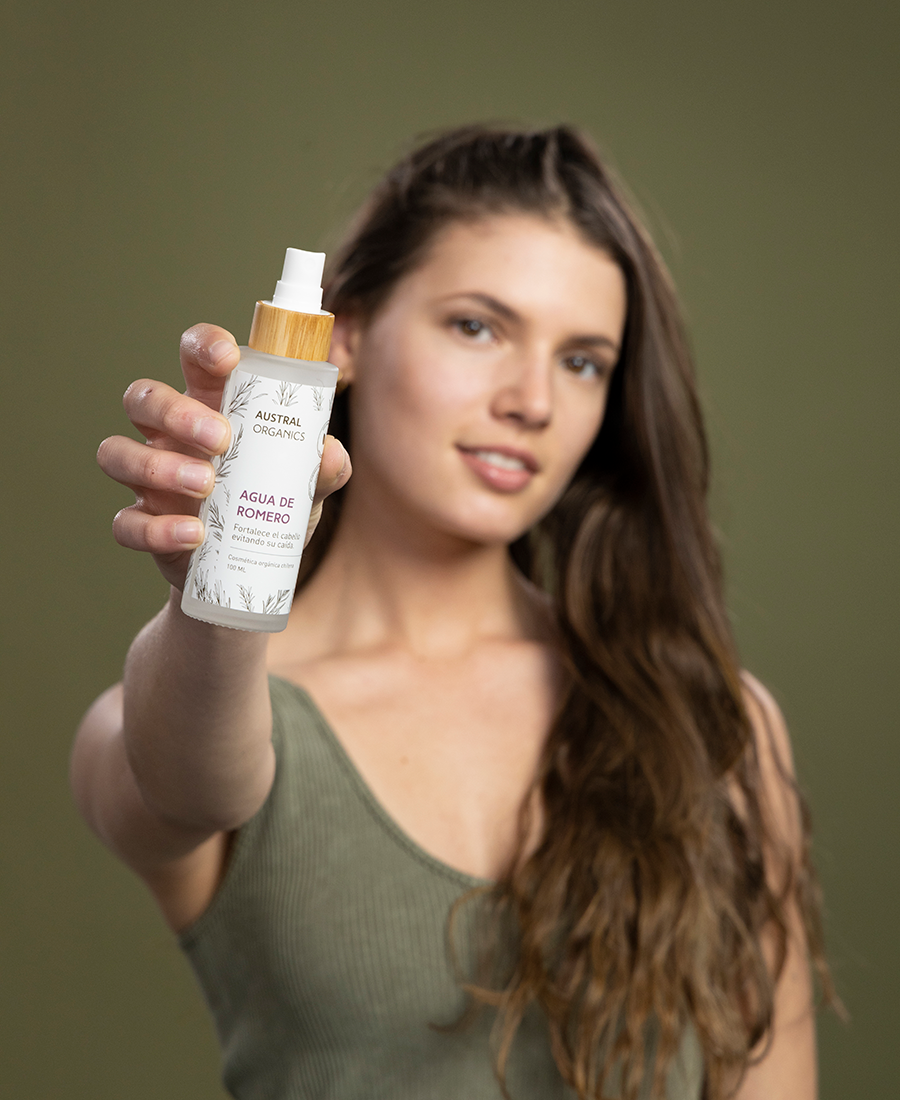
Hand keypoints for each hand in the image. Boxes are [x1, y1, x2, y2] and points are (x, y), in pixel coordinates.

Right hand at [98, 323, 350, 589]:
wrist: (249, 569)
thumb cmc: (270, 502)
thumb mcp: (306, 484)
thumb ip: (324, 467)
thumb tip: (329, 454)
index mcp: (210, 404)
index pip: (194, 355)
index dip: (203, 345)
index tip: (227, 358)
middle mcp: (170, 434)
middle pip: (144, 398)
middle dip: (176, 413)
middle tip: (222, 440)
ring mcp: (149, 480)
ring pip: (118, 453)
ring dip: (159, 466)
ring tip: (207, 486)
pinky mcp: (144, 524)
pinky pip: (127, 523)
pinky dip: (157, 529)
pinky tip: (194, 535)